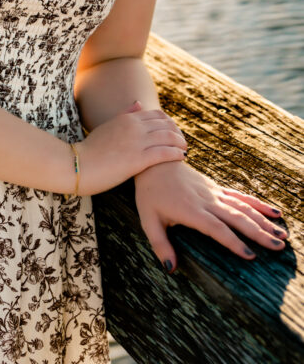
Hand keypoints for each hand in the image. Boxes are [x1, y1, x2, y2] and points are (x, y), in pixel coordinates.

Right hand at [77, 101, 186, 195]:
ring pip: (168, 137)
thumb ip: (125, 114)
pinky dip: (176, 154)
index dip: (170, 123)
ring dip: (180, 143)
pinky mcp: (139, 159)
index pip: (157, 115)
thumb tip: (138, 103)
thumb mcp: (108, 126)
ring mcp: (137, 142)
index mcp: (127, 118)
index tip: (174, 133)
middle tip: (182, 142)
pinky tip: (181, 158)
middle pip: (166, 125)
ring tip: (184, 150)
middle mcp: (134, 126)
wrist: (79, 165)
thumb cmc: (91, 149)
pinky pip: (165, 153)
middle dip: (178, 133)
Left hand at [134, 160, 288, 272]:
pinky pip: (239, 196)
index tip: (250, 255)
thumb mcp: (148, 219)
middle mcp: (206, 201)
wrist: (154, 161)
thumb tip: (171, 269)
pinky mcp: (215, 188)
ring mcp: (213, 193)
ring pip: (243, 207)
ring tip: (283, 234)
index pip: (217, 229)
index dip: (233, 242)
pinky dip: (257, 204)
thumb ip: (160, 245)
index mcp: (192, 211)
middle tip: (279, 246)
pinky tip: (274, 211)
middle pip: (237, 218)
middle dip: (259, 232)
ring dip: (263, 220)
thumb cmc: (150, 192)